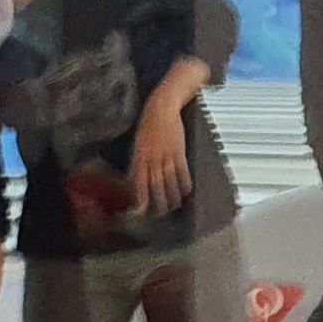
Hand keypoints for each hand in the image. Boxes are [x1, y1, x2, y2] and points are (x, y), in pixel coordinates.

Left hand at [127, 102, 192, 216]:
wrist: (161, 107)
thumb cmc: (148, 125)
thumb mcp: (138, 144)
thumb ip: (138, 163)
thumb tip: (136, 180)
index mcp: (138, 158)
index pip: (137, 184)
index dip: (139, 199)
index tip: (140, 212)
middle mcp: (151, 159)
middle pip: (155, 188)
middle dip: (158, 203)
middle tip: (161, 214)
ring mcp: (165, 156)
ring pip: (169, 183)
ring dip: (173, 197)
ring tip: (174, 206)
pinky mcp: (178, 152)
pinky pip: (183, 172)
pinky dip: (185, 184)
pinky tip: (186, 191)